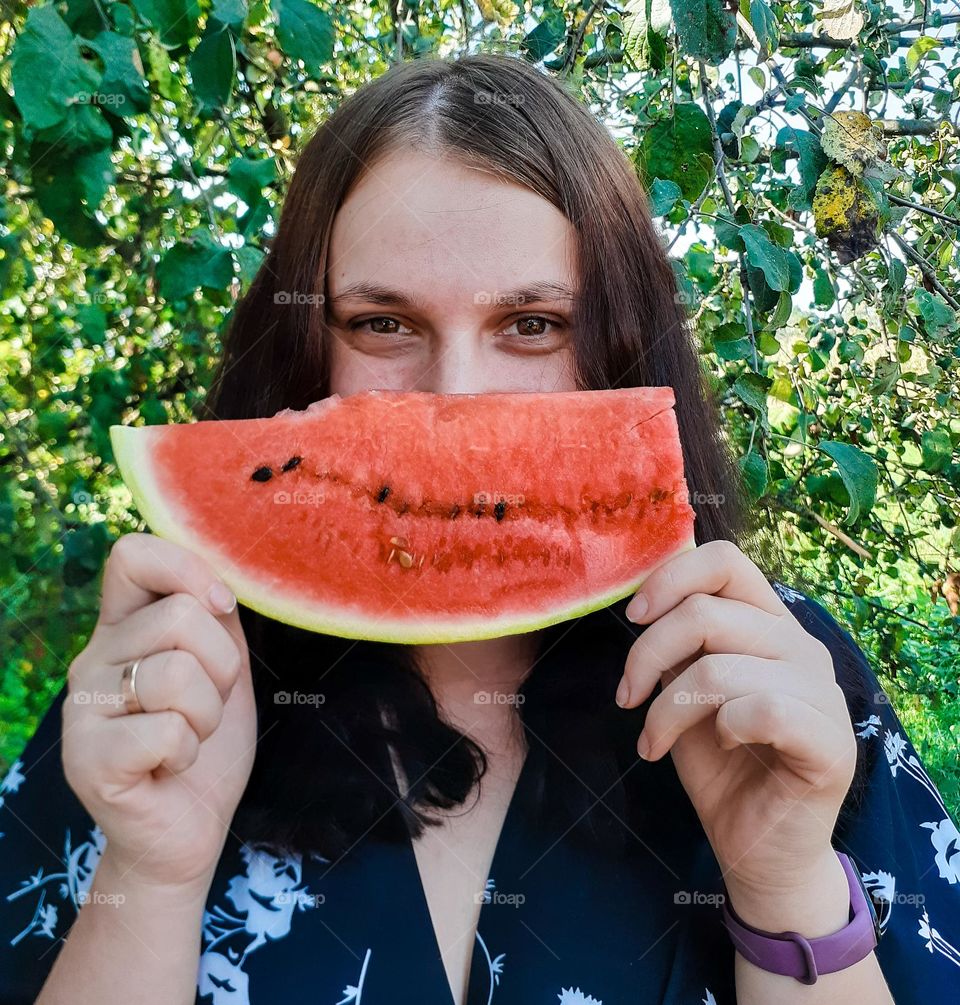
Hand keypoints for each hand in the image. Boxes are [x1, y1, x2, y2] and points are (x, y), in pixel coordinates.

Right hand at [62, 533, 257, 890]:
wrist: (186, 831)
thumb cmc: (205, 744)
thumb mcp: (221, 668)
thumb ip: (214, 618)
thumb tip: (218, 580)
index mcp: (124, 629)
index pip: (132, 555)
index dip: (187, 569)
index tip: (220, 608)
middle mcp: (93, 659)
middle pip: (180, 616)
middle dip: (222, 667)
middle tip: (208, 706)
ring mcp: (82, 709)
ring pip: (176, 672)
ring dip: (208, 714)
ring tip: (188, 737)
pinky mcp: (87, 760)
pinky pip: (166, 730)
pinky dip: (188, 752)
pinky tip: (168, 767)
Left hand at [618, 540, 857, 906]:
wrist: (756, 848)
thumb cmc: (718, 762)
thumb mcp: (682, 688)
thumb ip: (676, 643)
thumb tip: (642, 603)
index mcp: (769, 624)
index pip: (724, 561)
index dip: (670, 579)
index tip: (632, 619)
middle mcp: (801, 647)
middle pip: (707, 613)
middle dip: (647, 655)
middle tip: (627, 698)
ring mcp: (823, 693)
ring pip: (722, 667)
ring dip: (668, 709)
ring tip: (653, 740)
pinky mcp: (832, 743)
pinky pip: (765, 710)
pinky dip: (724, 727)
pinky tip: (721, 744)